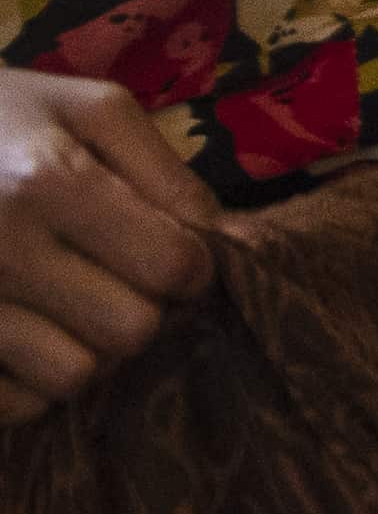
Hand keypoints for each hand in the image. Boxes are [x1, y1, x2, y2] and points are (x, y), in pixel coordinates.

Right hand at [0, 66, 218, 419]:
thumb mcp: (83, 107)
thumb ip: (162, 169)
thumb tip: (221, 237)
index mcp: (47, 181)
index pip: (172, 267)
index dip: (189, 268)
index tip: (172, 257)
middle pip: (129, 331)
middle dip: (139, 310)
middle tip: (114, 283)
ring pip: (72, 377)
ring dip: (83, 349)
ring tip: (62, 308)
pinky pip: (12, 405)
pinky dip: (25, 383)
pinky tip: (18, 337)